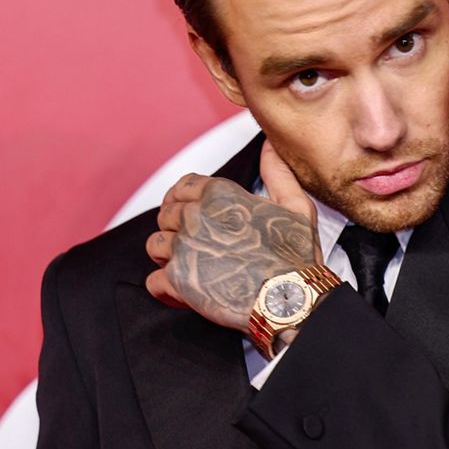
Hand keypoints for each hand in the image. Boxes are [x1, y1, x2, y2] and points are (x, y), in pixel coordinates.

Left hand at [145, 141, 322, 330]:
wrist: (290, 300)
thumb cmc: (295, 256)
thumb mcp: (296, 207)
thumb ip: (278, 174)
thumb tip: (269, 148)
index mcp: (220, 195)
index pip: (182, 186)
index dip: (182, 199)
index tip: (187, 211)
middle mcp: (197, 217)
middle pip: (165, 215)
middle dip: (176, 229)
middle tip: (195, 244)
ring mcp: (184, 249)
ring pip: (155, 246)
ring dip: (168, 257)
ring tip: (190, 266)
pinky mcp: (178, 281)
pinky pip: (153, 281)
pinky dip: (165, 289)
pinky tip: (184, 292)